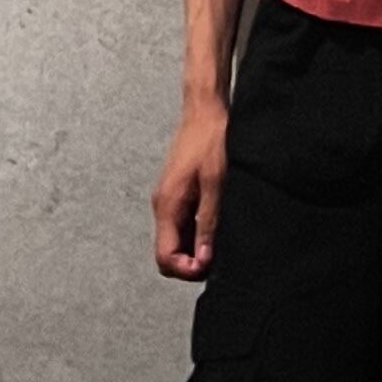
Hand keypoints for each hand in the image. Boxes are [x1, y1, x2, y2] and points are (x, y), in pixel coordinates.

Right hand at [151, 96, 228, 279]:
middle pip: (167, 252)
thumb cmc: (210, 141)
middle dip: (189, 263)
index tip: (210, 265)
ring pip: (175, 240)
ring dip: (194, 248)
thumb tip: (204, 256)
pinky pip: (181, 224)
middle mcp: (162, 206)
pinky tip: (215, 224)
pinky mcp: (178, 194)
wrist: (204, 112)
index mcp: (167, 206)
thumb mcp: (215, 184)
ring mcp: (169, 200)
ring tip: (219, 239)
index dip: (186, 269)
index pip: (164, 257)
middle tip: (217, 256)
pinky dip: (195, 232)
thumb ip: (208, 222)